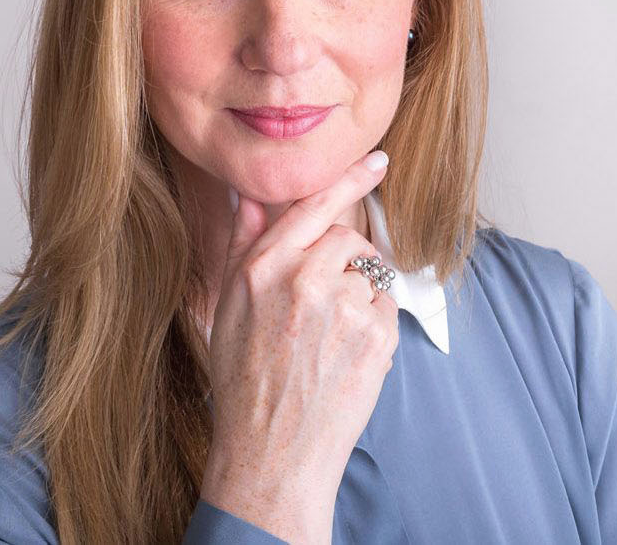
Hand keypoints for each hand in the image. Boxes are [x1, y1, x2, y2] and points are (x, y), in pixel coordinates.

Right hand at [199, 150, 399, 543]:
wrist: (269, 454)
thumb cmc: (244, 381)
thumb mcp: (229, 306)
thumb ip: (244, 244)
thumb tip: (246, 195)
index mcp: (263, 268)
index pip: (313, 206)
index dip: (349, 181)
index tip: (376, 162)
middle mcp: (303, 280)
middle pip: (347, 239)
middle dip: (346, 263)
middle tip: (328, 304)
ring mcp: (343, 308)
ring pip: (371, 275)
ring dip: (360, 298)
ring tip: (328, 341)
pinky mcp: (375, 338)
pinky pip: (387, 309)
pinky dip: (375, 326)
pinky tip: (345, 356)